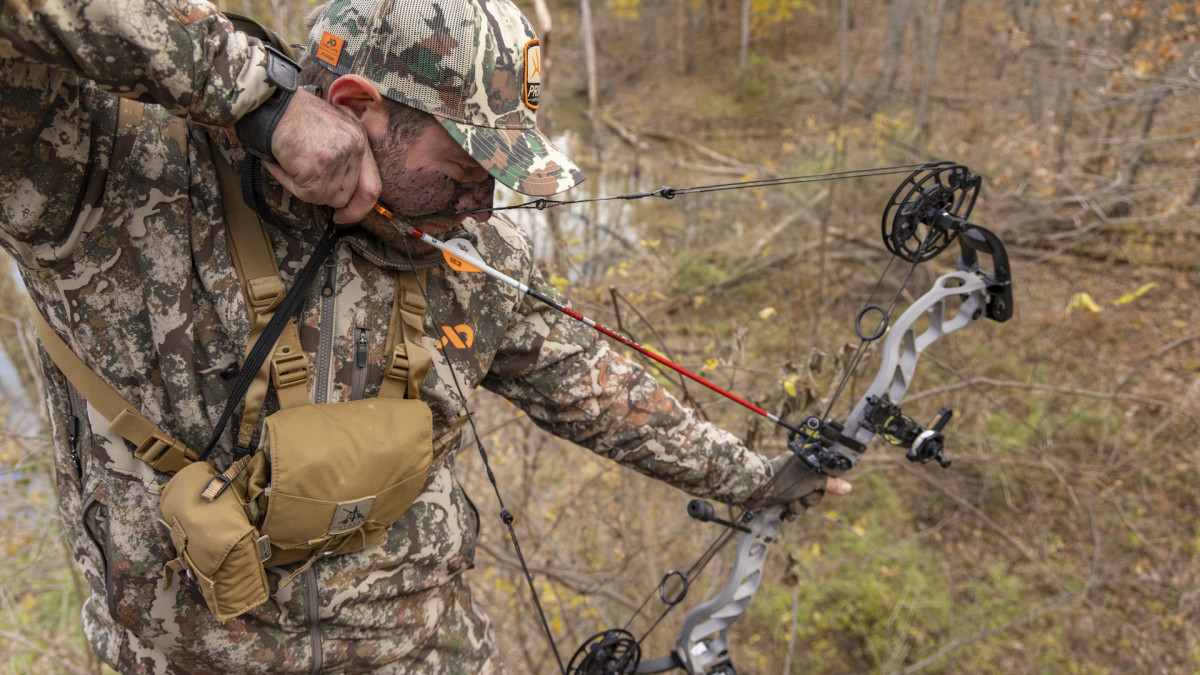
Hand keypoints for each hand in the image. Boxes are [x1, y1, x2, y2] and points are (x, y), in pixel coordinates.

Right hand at [263, 89, 381, 223]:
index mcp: (360, 140)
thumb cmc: (294, 116)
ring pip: (324, 197)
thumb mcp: (331, 129)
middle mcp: (354, 148)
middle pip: (344, 196)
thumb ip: (343, 157)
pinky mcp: (317, 167)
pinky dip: (289, 183)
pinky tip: (282, 163)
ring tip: (291, 162)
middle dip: (322, 194)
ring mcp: (337, 158)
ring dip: (303, 187)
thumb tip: (343, 196)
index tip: (344, 216)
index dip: (359, 208)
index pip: (372, 187)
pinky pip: (304, 193)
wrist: (271, 102)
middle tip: (304, 181)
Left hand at [764, 455, 851, 516]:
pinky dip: (791, 511)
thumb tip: (848, 487)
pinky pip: (794, 508)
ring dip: (799, 506)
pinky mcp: (783, 496)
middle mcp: (801, 474)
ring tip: (790, 503)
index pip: (827, 478)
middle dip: (809, 499)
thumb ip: (830, 483)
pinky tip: (785, 511)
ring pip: (806, 502)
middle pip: (817, 492)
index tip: (818, 489)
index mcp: (808, 464)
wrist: (757, 490)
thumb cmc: (784, 480)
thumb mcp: (811, 480)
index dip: (824, 486)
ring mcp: (792, 485)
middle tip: (801, 495)